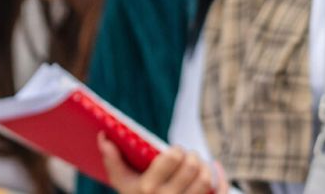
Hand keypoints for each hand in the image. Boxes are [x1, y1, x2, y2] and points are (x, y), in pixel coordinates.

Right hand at [98, 135, 223, 193]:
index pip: (172, 158)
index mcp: (146, 190)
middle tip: (189, 156)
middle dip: (193, 156)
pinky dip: (221, 179)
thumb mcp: (122, 185)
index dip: (177, 150)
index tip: (174, 150)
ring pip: (205, 180)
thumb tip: (103, 135)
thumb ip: (112, 161)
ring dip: (206, 167)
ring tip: (198, 165)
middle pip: (192, 167)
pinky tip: (216, 171)